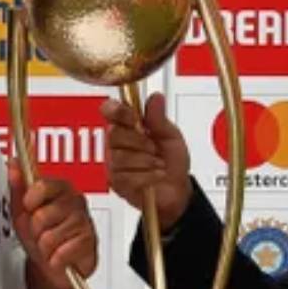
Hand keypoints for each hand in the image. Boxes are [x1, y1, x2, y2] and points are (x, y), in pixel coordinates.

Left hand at [9, 169, 94, 288]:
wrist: (55, 265)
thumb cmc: (41, 236)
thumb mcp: (22, 212)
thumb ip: (18, 188)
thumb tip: (13, 163)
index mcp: (60, 188)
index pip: (42, 185)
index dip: (30, 200)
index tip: (29, 207)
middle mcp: (75, 201)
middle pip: (42, 215)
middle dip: (35, 230)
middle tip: (41, 232)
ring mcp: (84, 221)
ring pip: (50, 237)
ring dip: (44, 247)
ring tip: (50, 245)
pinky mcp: (90, 242)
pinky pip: (61, 253)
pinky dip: (55, 260)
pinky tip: (59, 256)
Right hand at [103, 92, 194, 229]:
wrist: (177, 190)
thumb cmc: (172, 162)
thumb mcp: (171, 137)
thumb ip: (160, 119)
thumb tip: (155, 98)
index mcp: (128, 126)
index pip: (110, 110)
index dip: (118, 112)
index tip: (133, 118)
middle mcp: (116, 143)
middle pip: (114, 134)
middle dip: (139, 142)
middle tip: (155, 148)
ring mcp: (114, 163)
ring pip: (120, 157)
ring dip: (145, 161)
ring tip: (158, 164)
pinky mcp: (116, 182)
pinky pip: (126, 176)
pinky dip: (146, 176)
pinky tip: (155, 175)